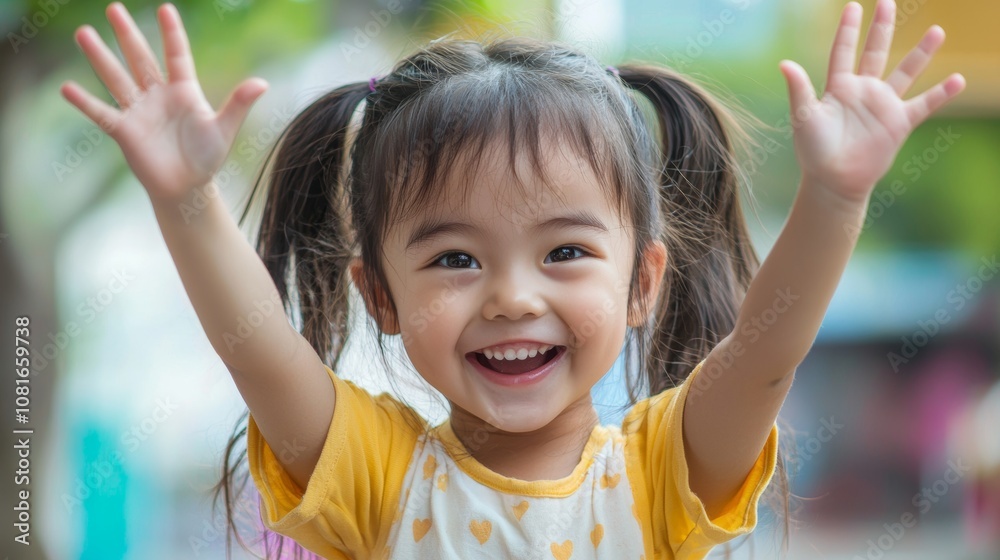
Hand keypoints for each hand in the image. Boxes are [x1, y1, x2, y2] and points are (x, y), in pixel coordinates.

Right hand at [60, 2, 267, 203]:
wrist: (188, 188)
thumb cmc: (207, 158)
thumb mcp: (225, 129)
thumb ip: (239, 104)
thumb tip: (262, 83)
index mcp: (184, 91)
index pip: (177, 55)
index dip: (172, 33)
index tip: (165, 8)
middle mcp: (158, 96)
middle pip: (140, 58)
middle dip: (127, 34)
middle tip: (113, 8)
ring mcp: (139, 112)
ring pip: (116, 78)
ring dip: (100, 57)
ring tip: (83, 33)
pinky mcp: (125, 131)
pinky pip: (102, 113)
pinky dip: (85, 103)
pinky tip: (66, 88)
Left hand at [779, 0, 964, 203]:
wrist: (834, 181)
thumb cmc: (814, 151)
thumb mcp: (804, 117)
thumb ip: (799, 89)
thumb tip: (784, 63)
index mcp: (838, 87)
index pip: (843, 52)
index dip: (847, 30)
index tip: (853, 7)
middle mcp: (863, 91)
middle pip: (875, 53)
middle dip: (882, 28)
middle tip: (888, 2)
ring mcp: (883, 105)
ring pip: (906, 72)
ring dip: (921, 53)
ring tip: (937, 30)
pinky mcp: (899, 123)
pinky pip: (924, 104)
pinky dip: (941, 93)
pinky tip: (957, 80)